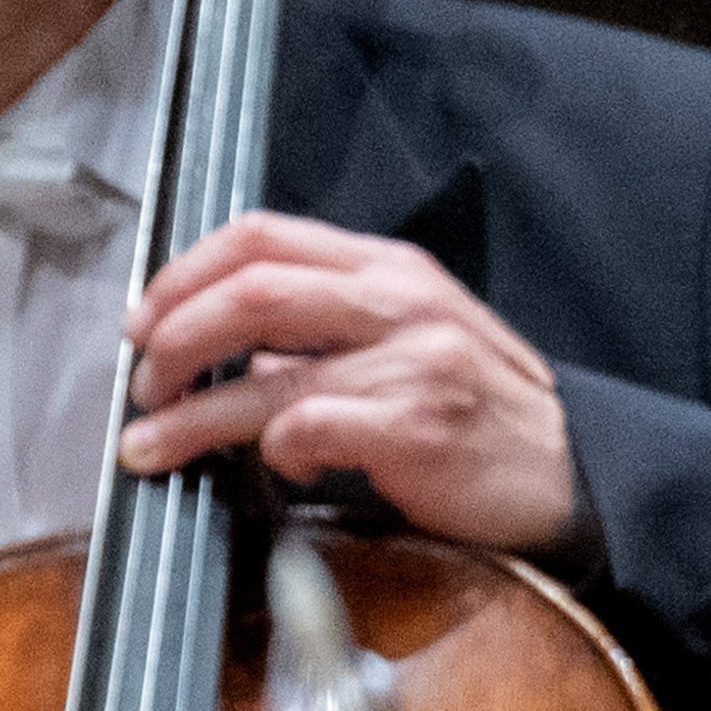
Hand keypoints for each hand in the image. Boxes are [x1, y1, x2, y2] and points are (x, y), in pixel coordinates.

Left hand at [115, 213, 579, 546]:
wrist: (571, 472)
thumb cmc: (473, 410)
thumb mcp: (404, 337)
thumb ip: (320, 327)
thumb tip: (217, 347)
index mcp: (386, 269)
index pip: (260, 237)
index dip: (182, 275)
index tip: (140, 321)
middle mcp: (400, 302)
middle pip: (250, 291)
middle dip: (172, 340)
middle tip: (142, 385)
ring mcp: (413, 362)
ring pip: (265, 372)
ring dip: (189, 415)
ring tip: (150, 445)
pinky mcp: (417, 427)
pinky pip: (309, 429)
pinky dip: (272, 454)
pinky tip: (278, 470)